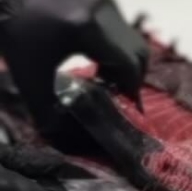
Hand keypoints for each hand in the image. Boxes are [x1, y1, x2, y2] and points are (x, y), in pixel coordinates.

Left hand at [0, 0, 147, 146]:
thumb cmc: (11, 31)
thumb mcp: (28, 74)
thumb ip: (46, 108)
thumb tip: (59, 135)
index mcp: (88, 28)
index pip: (130, 64)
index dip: (133, 89)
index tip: (129, 106)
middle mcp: (102, 9)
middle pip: (137, 49)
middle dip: (132, 74)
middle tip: (118, 91)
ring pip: (128, 35)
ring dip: (121, 56)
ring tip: (102, 72)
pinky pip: (114, 22)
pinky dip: (110, 41)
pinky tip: (89, 50)